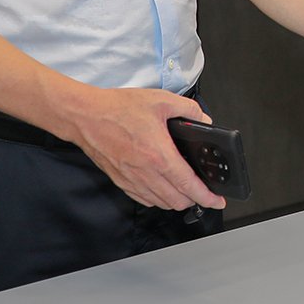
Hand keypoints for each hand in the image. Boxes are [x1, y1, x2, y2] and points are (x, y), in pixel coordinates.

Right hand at [65, 87, 224, 211]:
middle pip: (177, 201)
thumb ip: (188, 109)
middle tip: (203, 192)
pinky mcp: (121, 181)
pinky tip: (162, 188)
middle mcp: (145, 172)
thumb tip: (203, 120)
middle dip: (195, 200)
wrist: (85, 116)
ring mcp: (132, 180)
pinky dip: (158, 199)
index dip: (207, 196)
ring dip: (176, 201)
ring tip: (185, 190)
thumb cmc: (118, 108)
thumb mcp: (161, 100)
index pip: (189, 185)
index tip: (218, 200)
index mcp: (158, 155)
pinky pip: (144, 200)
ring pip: (161, 203)